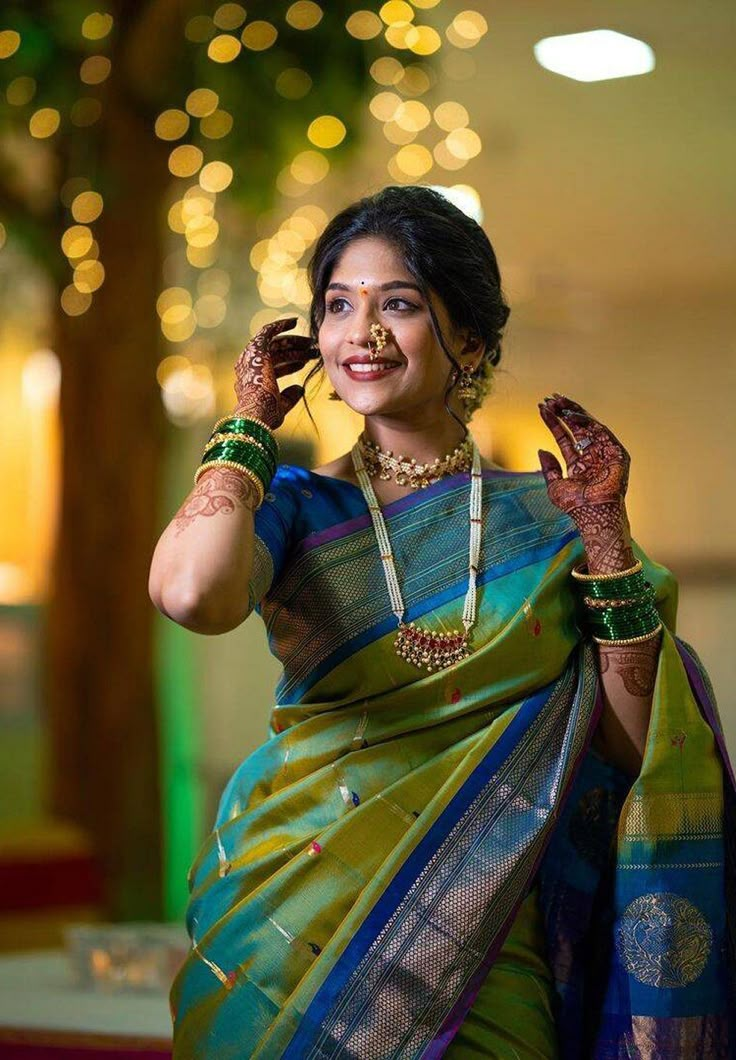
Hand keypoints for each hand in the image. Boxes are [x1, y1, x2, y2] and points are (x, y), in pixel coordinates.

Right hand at [232, 317, 318, 428]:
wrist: (257, 411)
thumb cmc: (266, 415)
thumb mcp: (281, 406)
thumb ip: (289, 396)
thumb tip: (300, 388)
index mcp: (253, 380)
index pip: (274, 367)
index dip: (291, 363)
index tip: (306, 361)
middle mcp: (249, 366)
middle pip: (276, 354)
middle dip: (295, 351)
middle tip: (312, 350)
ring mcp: (251, 357)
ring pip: (275, 343)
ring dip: (293, 342)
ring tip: (311, 343)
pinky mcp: (256, 349)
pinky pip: (268, 331)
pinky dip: (280, 325)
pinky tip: (294, 322)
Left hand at [537, 393, 634, 572]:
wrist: (594, 514)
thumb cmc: (576, 506)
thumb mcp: (554, 486)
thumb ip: (549, 468)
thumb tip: (541, 450)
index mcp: (579, 463)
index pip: (565, 437)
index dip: (554, 422)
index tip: (542, 408)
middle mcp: (592, 455)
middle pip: (577, 428)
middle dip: (563, 412)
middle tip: (549, 400)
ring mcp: (605, 453)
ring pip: (589, 426)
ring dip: (573, 412)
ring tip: (557, 402)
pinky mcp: (617, 452)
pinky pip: (601, 431)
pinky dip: (586, 421)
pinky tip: (570, 414)